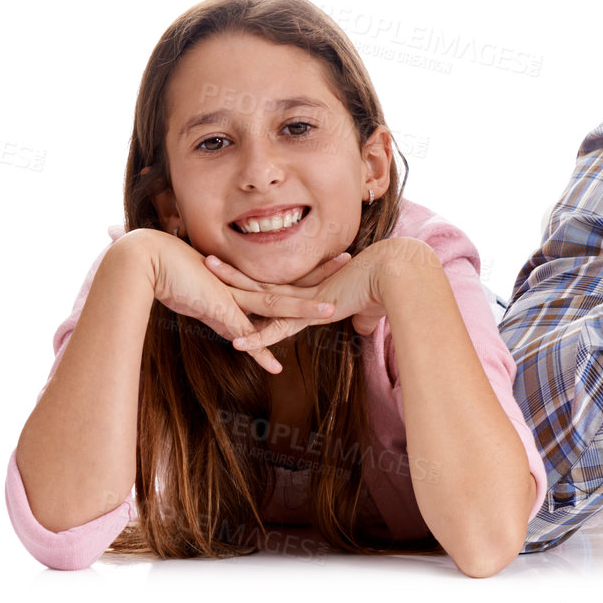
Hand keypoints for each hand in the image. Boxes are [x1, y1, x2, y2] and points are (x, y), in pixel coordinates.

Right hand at [135, 230, 336, 373]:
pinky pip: (244, 334)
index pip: (283, 275)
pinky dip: (259, 351)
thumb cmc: (169, 272)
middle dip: (320, 273)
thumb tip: (237, 331)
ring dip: (303, 308)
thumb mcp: (203, 295)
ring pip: (275, 303)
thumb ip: (221, 312)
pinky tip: (275, 366)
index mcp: (242, 282)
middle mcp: (241, 287)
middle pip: (288, 281)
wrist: (144, 261)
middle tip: (349, 259)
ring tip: (332, 311)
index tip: (331, 260)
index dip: (308, 270)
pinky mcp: (217, 310)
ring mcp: (232, 298)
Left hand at [205, 239, 434, 351]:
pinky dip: (259, 338)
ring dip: (232, 288)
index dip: (255, 279)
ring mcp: (306, 300)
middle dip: (232, 272)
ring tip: (207, 273)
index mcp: (312, 289)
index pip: (277, 285)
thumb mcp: (371, 308)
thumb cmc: (387, 289)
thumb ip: (363, 318)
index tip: (236, 273)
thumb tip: (366, 326)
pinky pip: (280, 328)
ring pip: (261, 296)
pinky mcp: (314, 313)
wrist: (395, 273)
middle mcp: (304, 291)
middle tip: (207, 259)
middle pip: (260, 281)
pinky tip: (238, 344)